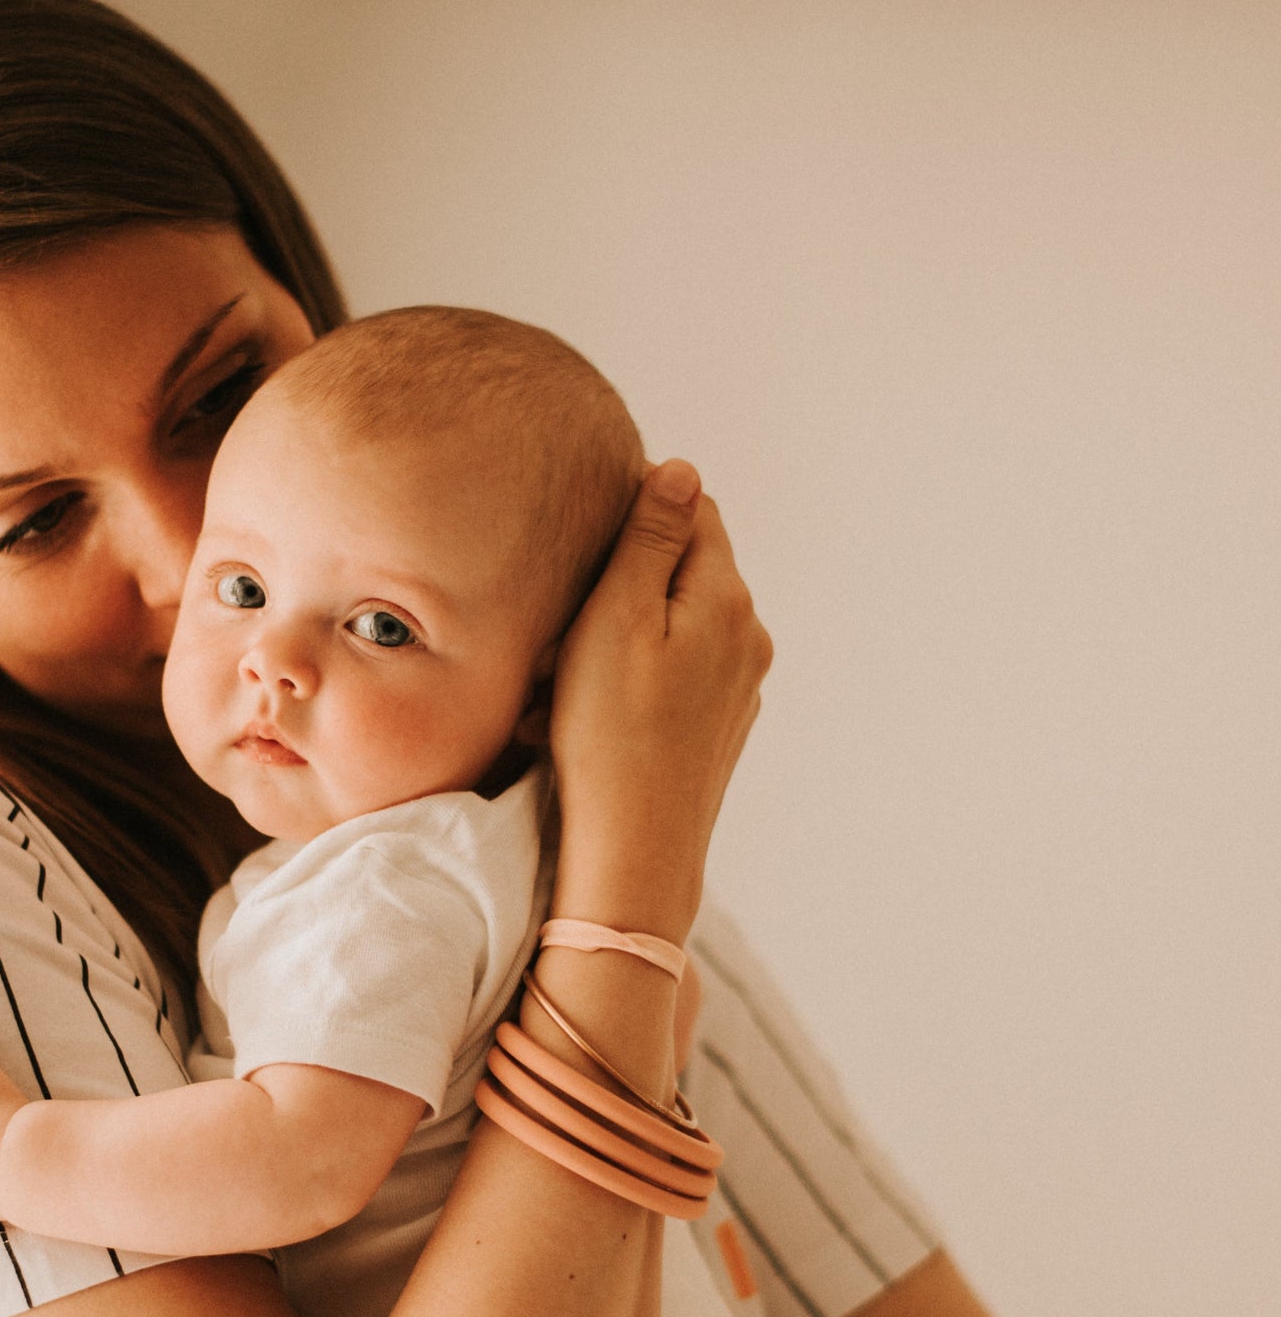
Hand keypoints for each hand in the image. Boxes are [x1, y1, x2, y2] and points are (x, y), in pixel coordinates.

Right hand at [549, 461, 771, 943]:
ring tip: (571, 672)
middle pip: (688, 566)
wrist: (633, 846)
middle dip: (629, 577)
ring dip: (629, 629)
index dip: (636, 512)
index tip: (584, 545)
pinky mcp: (721, 725)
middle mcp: (749, 635)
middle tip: (568, 619)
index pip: (693, 508)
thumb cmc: (608, 733)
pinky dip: (639, 674)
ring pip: (681, 622)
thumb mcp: (616, 616)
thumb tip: (680, 470)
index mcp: (725, 597)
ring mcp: (740, 684)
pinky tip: (596, 709)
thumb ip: (650, 538)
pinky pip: (680, 673)